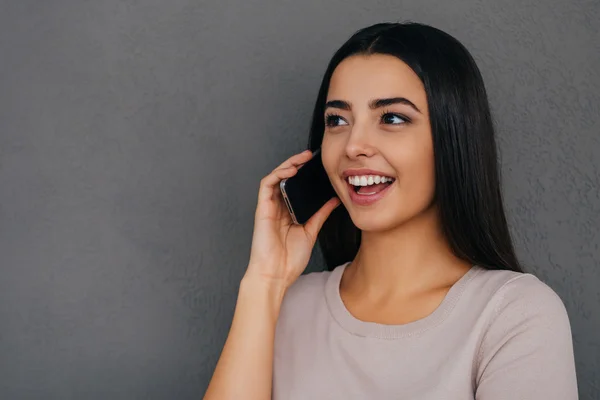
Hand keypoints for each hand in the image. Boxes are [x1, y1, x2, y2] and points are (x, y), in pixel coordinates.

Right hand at [244, 150, 339, 291]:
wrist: (276, 275)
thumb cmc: (289, 259)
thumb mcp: (311, 231)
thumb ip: (321, 213)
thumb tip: (334, 199)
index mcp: (288, 212)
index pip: (295, 186)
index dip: (303, 173)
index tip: (317, 165)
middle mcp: (278, 207)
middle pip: (284, 179)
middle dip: (296, 164)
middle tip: (310, 156)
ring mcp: (269, 207)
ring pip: (275, 177)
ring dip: (287, 165)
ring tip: (302, 159)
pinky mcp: (262, 209)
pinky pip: (266, 185)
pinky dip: (278, 175)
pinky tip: (290, 171)